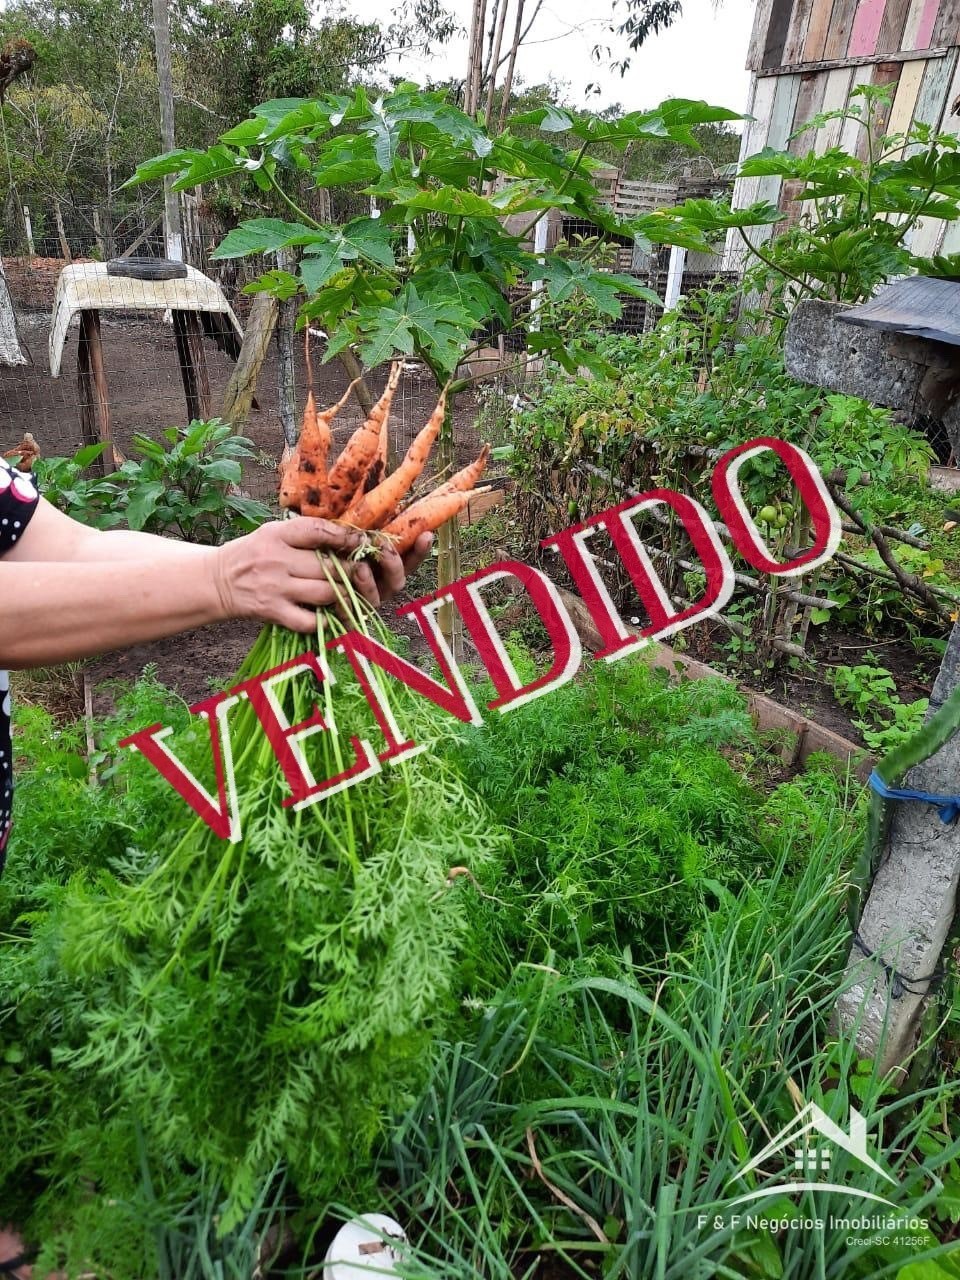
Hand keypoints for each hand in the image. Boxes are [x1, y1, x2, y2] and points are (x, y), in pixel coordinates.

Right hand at [212, 521, 432, 632]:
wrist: (217, 581)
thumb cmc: (253, 553)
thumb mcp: (273, 533)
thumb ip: (304, 533)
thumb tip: (347, 535)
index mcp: (277, 535)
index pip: (317, 530)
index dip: (343, 535)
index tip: (359, 539)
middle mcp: (277, 560)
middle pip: (328, 566)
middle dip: (352, 569)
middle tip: (365, 570)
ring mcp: (276, 588)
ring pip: (325, 592)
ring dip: (345, 594)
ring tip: (354, 591)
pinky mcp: (274, 612)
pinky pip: (309, 621)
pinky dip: (326, 620)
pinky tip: (334, 615)